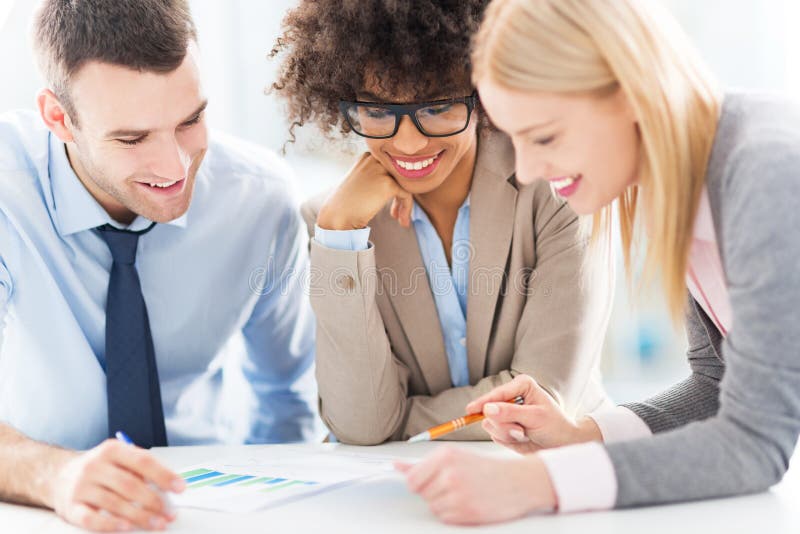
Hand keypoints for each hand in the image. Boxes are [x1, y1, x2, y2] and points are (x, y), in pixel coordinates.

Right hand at [47, 439, 184, 531]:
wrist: (58, 475)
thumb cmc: (99, 469)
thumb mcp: (119, 459)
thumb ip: (142, 469)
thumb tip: (169, 488)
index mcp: (112, 450)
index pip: (143, 461)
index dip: (164, 475)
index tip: (180, 488)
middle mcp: (95, 466)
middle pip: (130, 484)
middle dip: (154, 501)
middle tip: (169, 513)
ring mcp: (81, 486)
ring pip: (114, 503)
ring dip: (139, 516)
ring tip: (157, 524)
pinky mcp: (71, 507)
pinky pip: (92, 518)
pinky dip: (110, 524)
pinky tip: (126, 528)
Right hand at [316, 152, 413, 229]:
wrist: (337, 215)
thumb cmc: (346, 202)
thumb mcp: (360, 182)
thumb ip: (377, 178)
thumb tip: (398, 184)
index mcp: (368, 156)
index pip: (392, 167)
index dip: (395, 184)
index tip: (391, 203)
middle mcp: (375, 159)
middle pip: (401, 174)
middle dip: (401, 194)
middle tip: (396, 212)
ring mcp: (381, 170)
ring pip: (406, 184)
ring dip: (405, 203)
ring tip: (400, 219)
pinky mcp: (387, 183)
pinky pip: (407, 195)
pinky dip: (407, 209)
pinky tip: (401, 221)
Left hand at [395, 447, 556, 524]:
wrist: (519, 481)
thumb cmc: (485, 469)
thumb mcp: (454, 457)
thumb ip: (422, 465)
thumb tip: (396, 466)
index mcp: (445, 456)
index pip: (412, 480)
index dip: (420, 484)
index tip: (433, 483)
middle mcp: (450, 472)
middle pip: (422, 494)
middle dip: (434, 493)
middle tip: (455, 486)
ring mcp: (458, 492)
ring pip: (433, 507)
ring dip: (444, 504)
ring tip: (464, 493)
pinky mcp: (466, 511)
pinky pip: (445, 518)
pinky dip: (453, 514)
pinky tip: (468, 503)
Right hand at [466, 375, 601, 453]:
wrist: (562, 444)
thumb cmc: (555, 426)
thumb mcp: (535, 417)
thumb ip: (511, 413)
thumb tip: (488, 409)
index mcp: (521, 386)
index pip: (497, 394)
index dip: (483, 402)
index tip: (471, 409)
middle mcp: (510, 397)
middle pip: (490, 411)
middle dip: (504, 424)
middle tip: (521, 430)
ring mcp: (505, 413)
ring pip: (490, 425)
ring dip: (507, 433)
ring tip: (524, 433)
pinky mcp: (503, 427)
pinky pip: (495, 435)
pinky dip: (508, 440)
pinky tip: (521, 438)